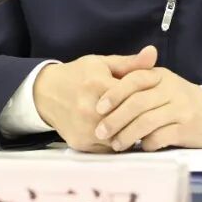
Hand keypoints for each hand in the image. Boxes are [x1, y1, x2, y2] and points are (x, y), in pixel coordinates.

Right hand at [33, 46, 156, 151]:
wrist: (46, 93)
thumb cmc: (79, 75)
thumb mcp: (103, 63)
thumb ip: (131, 63)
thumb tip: (153, 53)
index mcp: (97, 85)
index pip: (132, 97)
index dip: (146, 99)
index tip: (154, 100)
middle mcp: (89, 109)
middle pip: (128, 120)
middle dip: (141, 119)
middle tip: (152, 116)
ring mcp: (84, 129)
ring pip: (120, 138)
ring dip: (130, 133)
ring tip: (140, 126)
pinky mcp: (80, 143)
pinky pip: (108, 149)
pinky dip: (117, 142)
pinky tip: (123, 133)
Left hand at [93, 66, 201, 151]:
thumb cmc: (177, 100)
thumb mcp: (160, 84)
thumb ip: (136, 80)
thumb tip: (102, 84)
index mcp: (160, 76)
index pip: (134, 79)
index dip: (114, 93)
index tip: (98, 108)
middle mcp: (171, 89)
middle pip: (138, 102)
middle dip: (116, 118)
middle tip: (101, 132)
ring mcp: (181, 109)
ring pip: (147, 121)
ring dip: (127, 135)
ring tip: (116, 144)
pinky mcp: (187, 128)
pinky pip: (162, 136)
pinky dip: (147, 143)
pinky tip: (141, 148)